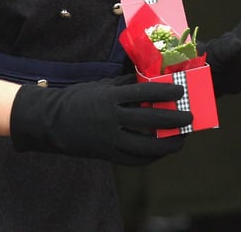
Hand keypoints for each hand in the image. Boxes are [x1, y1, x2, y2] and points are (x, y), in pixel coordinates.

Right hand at [9, 76, 192, 164]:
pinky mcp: (106, 155)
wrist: (51, 123)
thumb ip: (126, 85)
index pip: (144, 94)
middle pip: (149, 122)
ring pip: (144, 147)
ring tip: (181, 139)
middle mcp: (110, 119)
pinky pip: (133, 159)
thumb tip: (151, 81)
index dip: (165, 93)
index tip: (180, 93)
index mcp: (109, 98)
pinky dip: (150, 157)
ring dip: (167, 144)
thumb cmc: (79, 99)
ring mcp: (108, 140)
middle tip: (189, 118)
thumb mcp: (101, 86)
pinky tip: (161, 152)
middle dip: (173, 120)